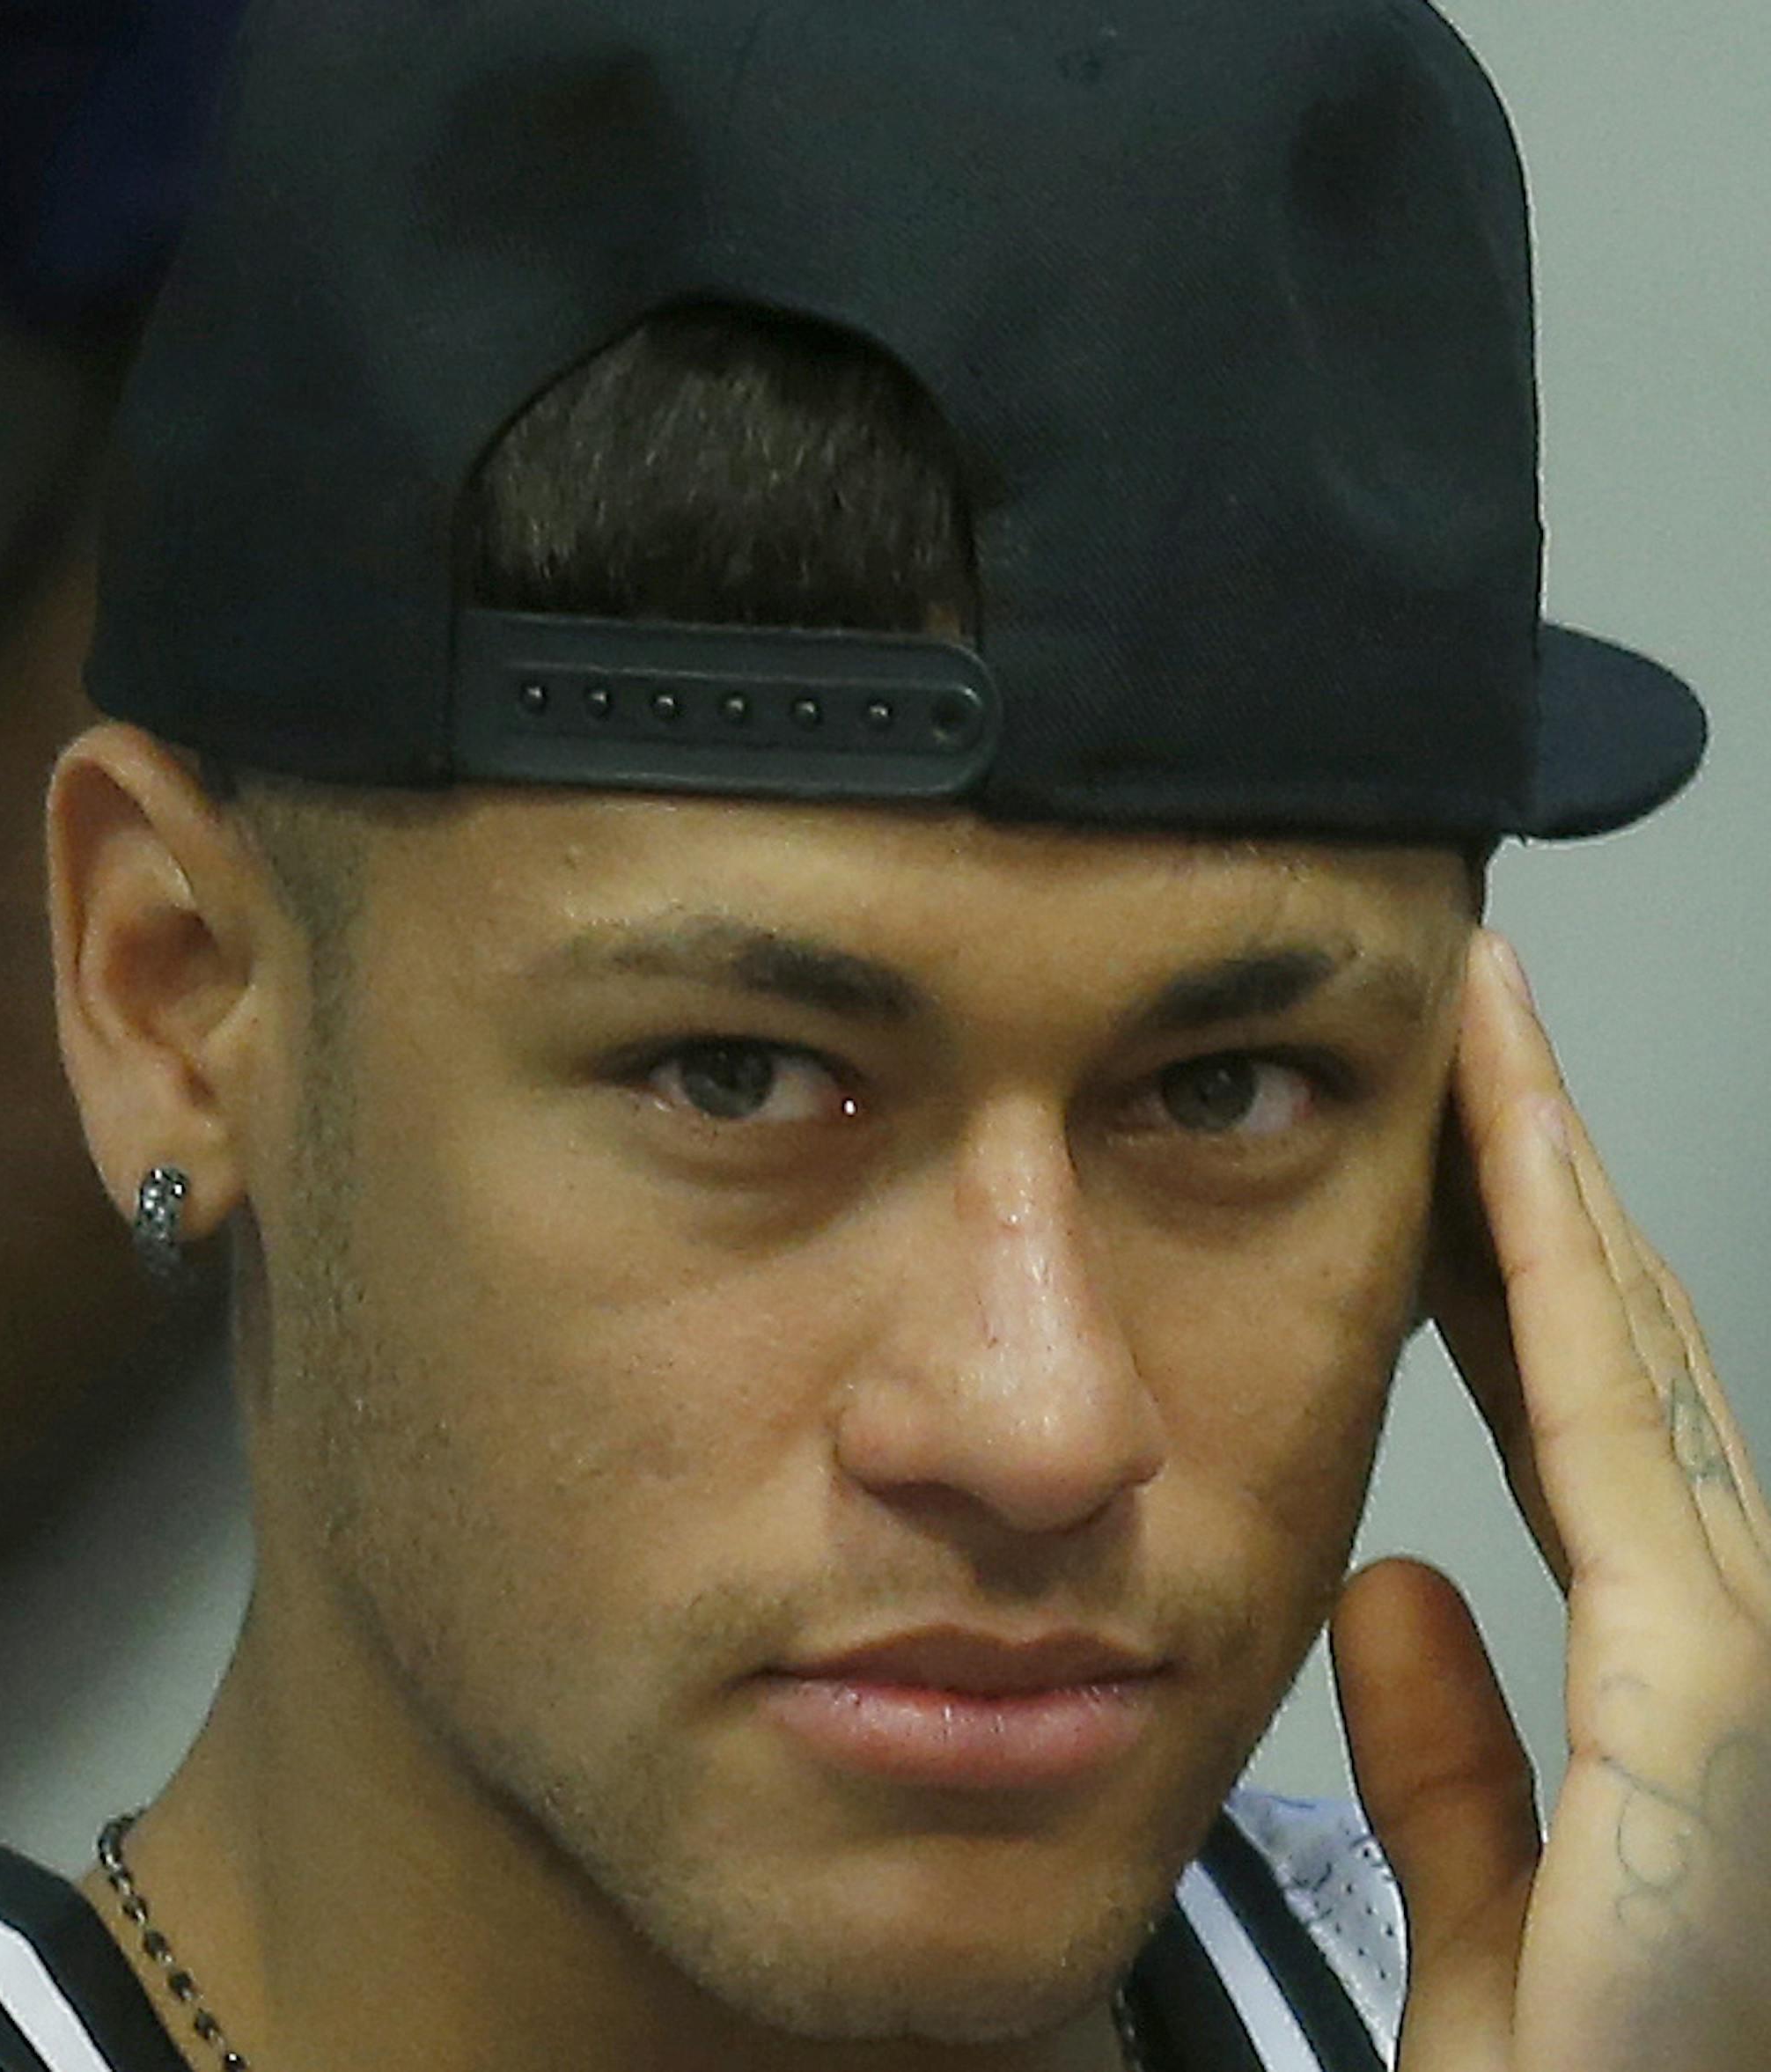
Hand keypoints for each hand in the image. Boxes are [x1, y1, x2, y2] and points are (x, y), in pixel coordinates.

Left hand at [1329, 930, 1770, 2070]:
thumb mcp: (1491, 1909)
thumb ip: (1451, 1758)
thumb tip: (1388, 1590)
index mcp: (1667, 1680)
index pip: (1585, 1416)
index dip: (1521, 1261)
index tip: (1446, 1138)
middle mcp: (1725, 1639)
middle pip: (1623, 1355)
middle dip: (1546, 1176)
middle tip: (1479, 1024)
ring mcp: (1733, 1659)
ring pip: (1630, 1357)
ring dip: (1557, 1180)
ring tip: (1493, 1032)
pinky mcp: (1703, 1702)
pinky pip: (1608, 1435)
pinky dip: (1566, 1285)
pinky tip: (1514, 1157)